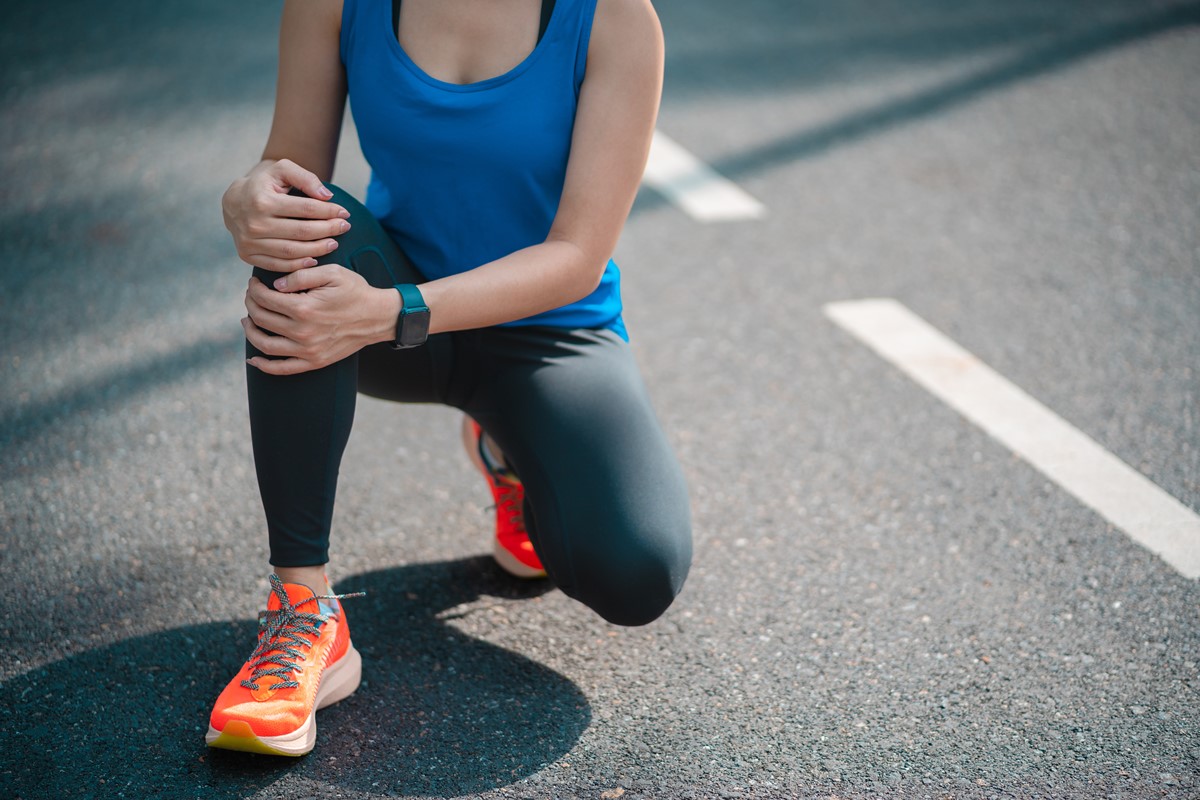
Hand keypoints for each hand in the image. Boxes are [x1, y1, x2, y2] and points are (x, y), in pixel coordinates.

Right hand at [222, 159, 351, 272]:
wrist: (233, 201)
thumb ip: (305, 177)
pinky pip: (278, 265)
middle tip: (344, 228)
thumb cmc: (263, 184)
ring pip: (292, 252)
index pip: (305, 209)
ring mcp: (249, 242)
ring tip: (333, 243)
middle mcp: (254, 223)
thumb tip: (327, 196)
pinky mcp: (247, 255)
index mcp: (262, 200)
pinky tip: (314, 259)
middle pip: (302, 232)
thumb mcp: (281, 170)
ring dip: (318, 250)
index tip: (345, 213)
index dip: (329, 211)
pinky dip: (299, 265)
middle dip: (328, 230)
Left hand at [243, 264, 397, 374]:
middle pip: (261, 319)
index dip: (254, 289)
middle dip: (251, 304)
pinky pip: (282, 369)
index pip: (265, 298)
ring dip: (250, 331)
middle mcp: (302, 332)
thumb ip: (301, 276)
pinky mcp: (314, 362)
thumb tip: (275, 286)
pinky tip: (253, 359)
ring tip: (248, 320)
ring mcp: (308, 350)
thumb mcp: (332, 273)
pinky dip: (264, 366)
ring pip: (264, 345)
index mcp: (304, 308)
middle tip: (252, 296)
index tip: (254, 282)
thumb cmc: (355, 291)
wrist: (378, 317)